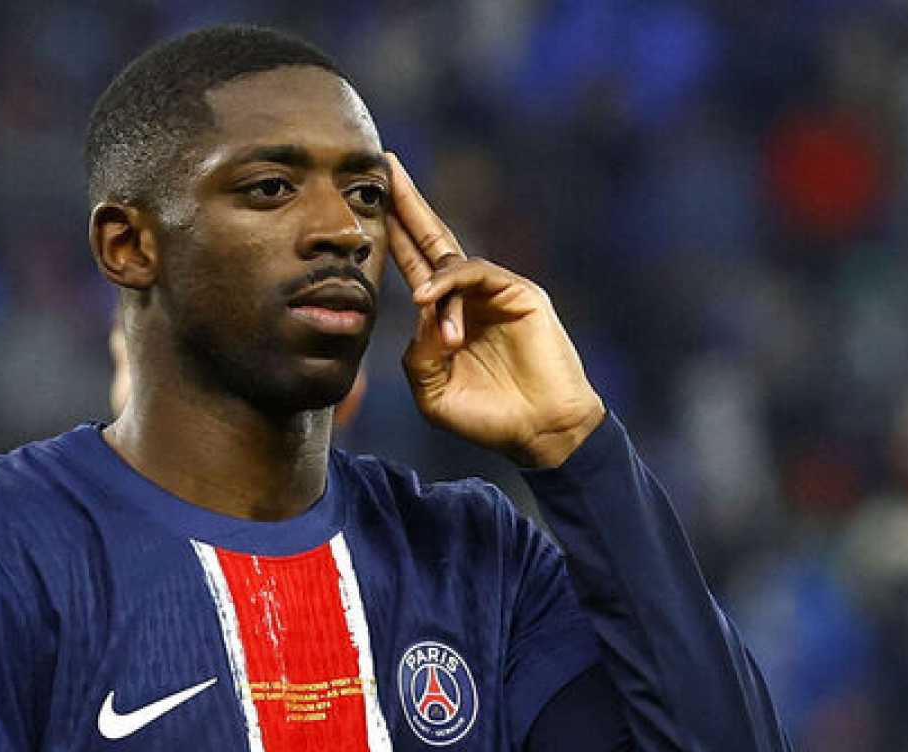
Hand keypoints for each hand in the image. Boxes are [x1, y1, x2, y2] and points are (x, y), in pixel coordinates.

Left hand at [385, 153, 605, 467]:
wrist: (542, 432)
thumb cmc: (491, 418)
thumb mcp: (435, 395)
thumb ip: (417, 356)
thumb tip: (420, 312)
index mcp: (447, 315)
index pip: (414, 263)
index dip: (393, 232)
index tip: (366, 201)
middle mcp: (470, 296)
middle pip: (432, 238)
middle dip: (407, 202)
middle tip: (384, 162)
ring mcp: (497, 292)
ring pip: (451, 263)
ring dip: (432, 287)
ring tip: (428, 315)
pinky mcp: (520, 294)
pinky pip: (476, 273)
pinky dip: (449, 282)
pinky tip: (428, 298)